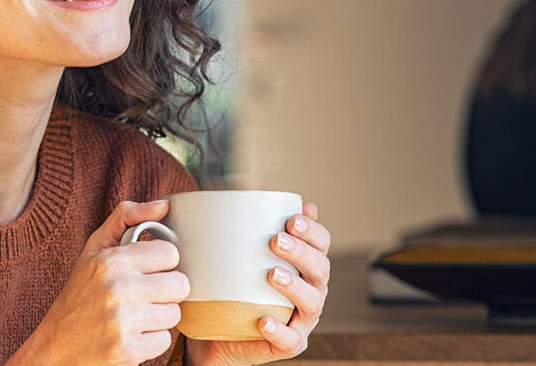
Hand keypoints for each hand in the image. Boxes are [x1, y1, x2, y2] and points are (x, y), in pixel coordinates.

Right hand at [8, 200, 189, 365]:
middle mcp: (118, 289)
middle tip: (143, 295)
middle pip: (180, 284)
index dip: (161, 263)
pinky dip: (151, 340)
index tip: (147, 270)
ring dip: (158, 317)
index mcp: (111, 261)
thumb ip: (126, 218)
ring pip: (174, 314)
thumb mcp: (94, 250)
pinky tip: (131, 335)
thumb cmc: (79, 294)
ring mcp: (123, 322)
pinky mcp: (128, 351)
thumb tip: (165, 205)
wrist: (55, 346)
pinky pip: (164, 340)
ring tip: (135, 316)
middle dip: (165, 291)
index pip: (170, 253)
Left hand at [185, 202, 331, 365]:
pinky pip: (291, 340)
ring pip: (312, 303)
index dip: (313, 231)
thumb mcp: (234, 254)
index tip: (291, 219)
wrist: (214, 334)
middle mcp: (310, 290)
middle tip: (277, 240)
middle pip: (320, 269)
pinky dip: (280, 331)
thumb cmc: (230, 286)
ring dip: (295, 287)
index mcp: (304, 265)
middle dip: (302, 252)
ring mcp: (301, 319)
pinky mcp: (288, 344)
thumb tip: (238, 191)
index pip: (320, 244)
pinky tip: (264, 321)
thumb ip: (243, 226)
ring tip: (272, 274)